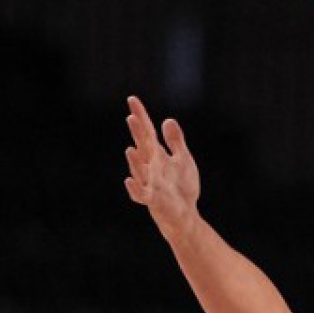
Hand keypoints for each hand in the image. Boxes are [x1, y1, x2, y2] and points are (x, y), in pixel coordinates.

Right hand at [123, 95, 200, 241]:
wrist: (184, 214)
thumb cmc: (180, 186)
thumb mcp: (182, 159)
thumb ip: (175, 141)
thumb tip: (168, 119)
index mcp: (157, 155)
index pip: (147, 132)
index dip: (141, 116)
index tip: (132, 99)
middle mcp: (150, 167)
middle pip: (143, 147)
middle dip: (138, 133)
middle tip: (132, 117)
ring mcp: (150, 183)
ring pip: (140, 170)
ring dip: (135, 160)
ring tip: (131, 148)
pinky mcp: (153, 199)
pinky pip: (141, 194)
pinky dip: (135, 188)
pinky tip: (129, 180)